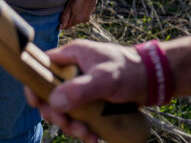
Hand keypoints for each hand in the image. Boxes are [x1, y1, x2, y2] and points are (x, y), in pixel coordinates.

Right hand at [24, 40, 146, 142]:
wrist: (156, 79)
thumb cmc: (131, 71)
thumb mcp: (105, 79)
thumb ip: (81, 89)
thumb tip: (54, 102)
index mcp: (72, 56)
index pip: (42, 67)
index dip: (34, 84)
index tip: (37, 103)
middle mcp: (74, 70)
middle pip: (51, 94)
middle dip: (57, 114)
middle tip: (69, 125)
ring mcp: (83, 87)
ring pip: (65, 109)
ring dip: (72, 126)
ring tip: (87, 135)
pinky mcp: (93, 101)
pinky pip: (80, 117)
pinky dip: (83, 129)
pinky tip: (94, 138)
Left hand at [59, 0, 100, 29]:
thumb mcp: (68, 6)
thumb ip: (64, 17)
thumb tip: (60, 28)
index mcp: (76, 19)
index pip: (66, 26)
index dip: (62, 23)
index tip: (60, 16)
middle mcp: (83, 20)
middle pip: (72, 23)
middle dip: (68, 18)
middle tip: (67, 8)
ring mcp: (88, 16)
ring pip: (77, 19)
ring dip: (74, 15)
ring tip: (73, 5)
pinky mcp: (90, 12)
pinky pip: (83, 15)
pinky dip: (80, 12)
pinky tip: (79, 4)